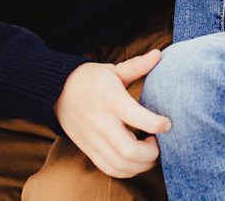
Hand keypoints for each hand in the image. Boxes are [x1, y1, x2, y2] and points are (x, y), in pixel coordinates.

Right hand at [54, 53, 170, 178]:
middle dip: (152, 153)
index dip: (156, 124)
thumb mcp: (113, 70)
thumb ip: (137, 66)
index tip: (168, 123)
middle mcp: (102, 123)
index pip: (136, 117)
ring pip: (121, 164)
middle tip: (159, 142)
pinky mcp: (88, 149)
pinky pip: (110, 169)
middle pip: (129, 150)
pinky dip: (127, 170)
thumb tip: (158, 54)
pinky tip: (136, 160)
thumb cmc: (90, 79)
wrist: (57, 92)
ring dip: (142, 165)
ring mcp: (94, 139)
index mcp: (111, 100)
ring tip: (150, 152)